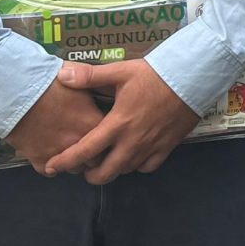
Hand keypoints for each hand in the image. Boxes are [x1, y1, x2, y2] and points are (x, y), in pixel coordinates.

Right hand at [3, 80, 106, 174]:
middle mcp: (80, 142)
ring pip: (74, 168)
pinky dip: (49, 165)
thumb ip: (90, 86)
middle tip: (85, 146)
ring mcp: (60, 153)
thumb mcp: (77, 78)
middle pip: (95, 160)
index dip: (105, 139)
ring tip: (67, 151)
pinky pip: (49, 170)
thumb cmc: (47, 82)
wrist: (17, 92)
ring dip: (72, 161)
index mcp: (94, 123)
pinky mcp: (40, 160)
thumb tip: (95, 83)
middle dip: (92, 156)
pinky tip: (48, 155)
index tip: (100, 136)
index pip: (110, 141)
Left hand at [44, 59, 202, 183]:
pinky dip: (136, 166)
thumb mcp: (121, 71)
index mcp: (117, 124)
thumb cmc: (155, 74)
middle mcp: (132, 142)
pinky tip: (132, 156)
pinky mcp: (167, 148)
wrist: (192, 78)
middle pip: (105, 173)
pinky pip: (147, 167)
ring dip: (112, 169)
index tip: (52, 167)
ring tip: (106, 159)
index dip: (65, 162)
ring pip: (125, 171)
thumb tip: (63, 76)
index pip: (85, 151)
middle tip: (83, 166)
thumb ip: (91, 76)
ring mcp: (151, 147)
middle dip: (89, 174)